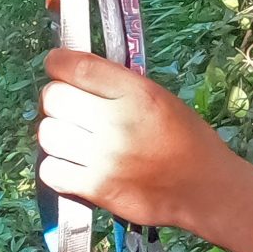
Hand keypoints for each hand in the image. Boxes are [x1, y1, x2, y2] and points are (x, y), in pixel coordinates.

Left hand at [38, 49, 236, 233]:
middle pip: (54, 98)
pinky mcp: (98, 189)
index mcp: (136, 93)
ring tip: (72, 140)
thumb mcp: (159, 97)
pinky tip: (72, 165)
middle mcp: (118, 122)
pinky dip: (55, 167)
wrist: (205, 188)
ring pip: (48, 134)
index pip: (76, 66)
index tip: (56, 65)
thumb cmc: (186, 140)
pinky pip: (50, 171)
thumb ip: (117, 85)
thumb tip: (72, 73)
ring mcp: (106, 158)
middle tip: (69, 109)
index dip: (57, 62)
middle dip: (56, 100)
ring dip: (55, 134)